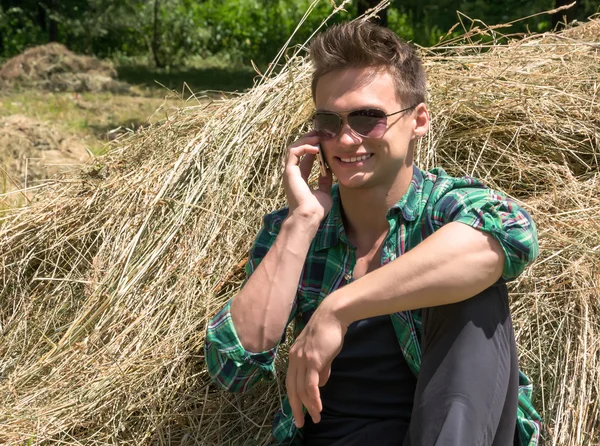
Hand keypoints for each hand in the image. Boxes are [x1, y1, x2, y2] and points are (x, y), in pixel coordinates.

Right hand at [283, 131, 332, 224]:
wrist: (309, 216)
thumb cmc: (316, 209)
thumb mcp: (324, 191)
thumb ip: (325, 181)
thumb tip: (328, 170)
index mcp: (300, 178)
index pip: (305, 159)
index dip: (313, 149)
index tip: (324, 143)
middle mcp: (293, 173)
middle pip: (298, 150)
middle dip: (308, 140)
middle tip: (320, 134)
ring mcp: (289, 172)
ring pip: (293, 148)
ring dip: (306, 140)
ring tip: (318, 136)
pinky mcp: (289, 170)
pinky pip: (293, 152)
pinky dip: (304, 147)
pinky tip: (316, 148)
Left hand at [286, 300, 346, 427]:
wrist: (333, 315)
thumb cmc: (329, 332)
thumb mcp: (322, 353)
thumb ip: (320, 368)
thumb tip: (320, 384)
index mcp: (294, 356)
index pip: (290, 382)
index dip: (293, 398)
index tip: (297, 411)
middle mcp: (294, 358)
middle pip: (291, 389)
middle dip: (296, 408)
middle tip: (300, 423)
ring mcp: (302, 359)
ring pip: (301, 389)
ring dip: (308, 406)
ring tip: (315, 418)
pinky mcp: (312, 360)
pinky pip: (310, 384)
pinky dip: (314, 398)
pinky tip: (318, 407)